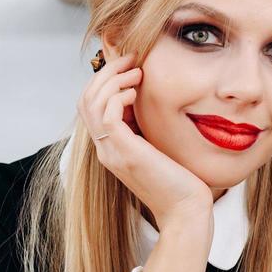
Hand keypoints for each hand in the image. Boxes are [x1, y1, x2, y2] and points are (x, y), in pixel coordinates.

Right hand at [78, 42, 212, 228]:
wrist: (186, 212)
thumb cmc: (180, 181)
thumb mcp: (158, 145)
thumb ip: (146, 126)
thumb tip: (147, 98)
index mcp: (110, 147)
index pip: (90, 106)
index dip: (105, 80)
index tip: (130, 66)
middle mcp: (105, 149)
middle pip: (85, 100)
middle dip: (106, 73)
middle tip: (131, 59)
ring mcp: (112, 152)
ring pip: (92, 103)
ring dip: (113, 79)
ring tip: (137, 71)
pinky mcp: (125, 153)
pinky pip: (108, 114)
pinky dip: (119, 95)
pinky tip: (137, 92)